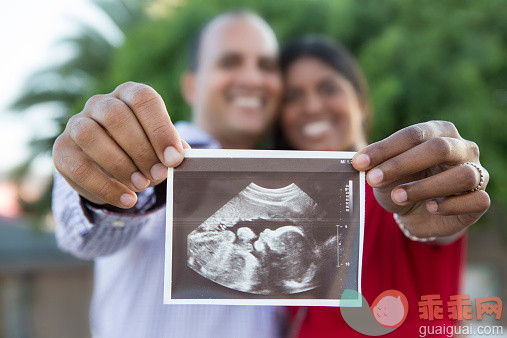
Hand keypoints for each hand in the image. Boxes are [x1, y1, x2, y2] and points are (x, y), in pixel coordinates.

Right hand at [53, 82, 190, 208]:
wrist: (113, 169)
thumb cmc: (144, 151)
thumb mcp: (161, 148)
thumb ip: (171, 150)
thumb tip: (180, 156)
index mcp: (129, 95)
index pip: (142, 99)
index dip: (160, 129)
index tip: (174, 158)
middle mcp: (100, 103)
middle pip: (115, 115)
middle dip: (141, 149)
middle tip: (158, 174)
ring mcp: (77, 124)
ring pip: (90, 136)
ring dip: (120, 165)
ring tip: (142, 185)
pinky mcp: (62, 150)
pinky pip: (78, 167)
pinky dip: (105, 187)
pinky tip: (127, 199)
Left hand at [352, 120, 489, 238]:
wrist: (417, 214)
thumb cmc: (401, 184)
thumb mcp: (384, 173)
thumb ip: (375, 166)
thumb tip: (359, 164)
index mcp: (438, 132)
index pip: (413, 134)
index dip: (385, 148)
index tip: (359, 163)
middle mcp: (462, 148)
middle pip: (439, 148)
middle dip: (402, 164)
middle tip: (373, 179)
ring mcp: (476, 172)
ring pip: (461, 175)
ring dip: (425, 187)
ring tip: (398, 196)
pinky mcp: (480, 199)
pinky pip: (476, 200)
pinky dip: (451, 205)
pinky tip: (431, 208)